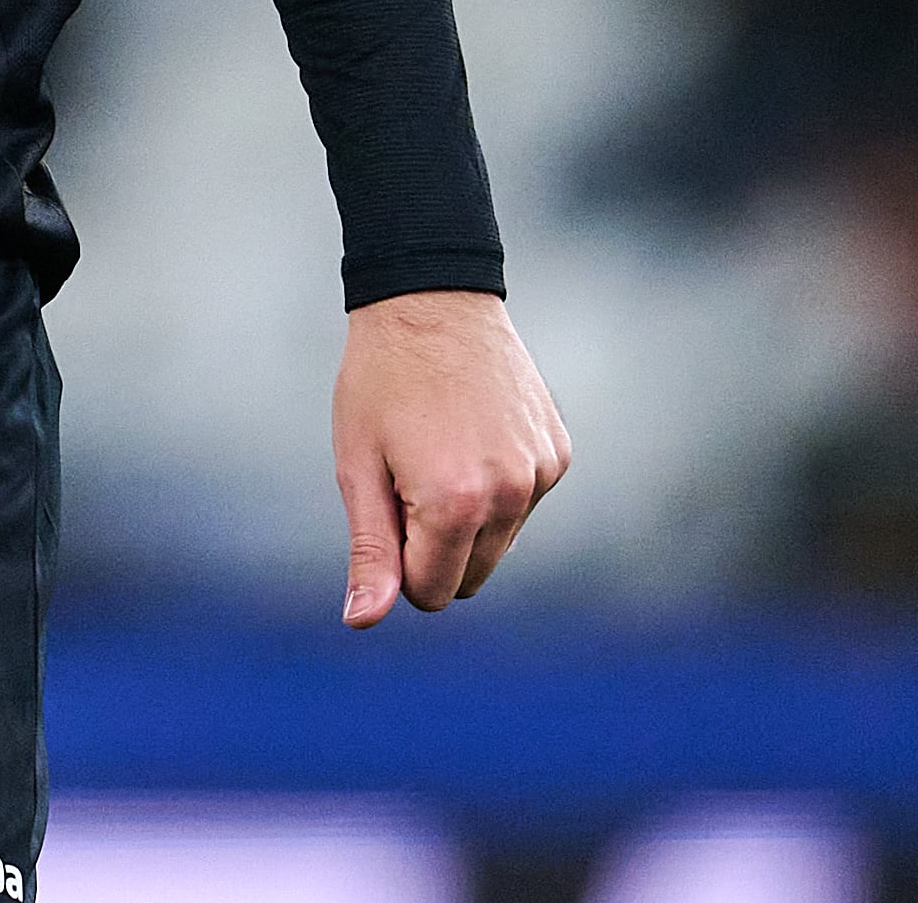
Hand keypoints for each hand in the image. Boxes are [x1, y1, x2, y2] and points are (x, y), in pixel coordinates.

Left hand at [333, 289, 567, 626]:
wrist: (434, 298)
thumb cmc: (380, 381)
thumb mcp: (359, 465)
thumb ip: (371, 550)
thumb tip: (363, 620)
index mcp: (455, 504)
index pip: (431, 592)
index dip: (399, 562)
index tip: (385, 506)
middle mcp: (510, 495)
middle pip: (469, 577)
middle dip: (434, 547)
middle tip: (408, 477)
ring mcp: (541, 473)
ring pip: (499, 543)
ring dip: (468, 517)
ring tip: (440, 448)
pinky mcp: (558, 453)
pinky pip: (523, 503)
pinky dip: (497, 486)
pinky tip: (473, 432)